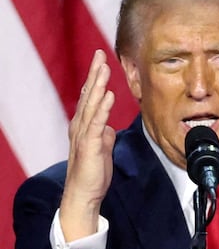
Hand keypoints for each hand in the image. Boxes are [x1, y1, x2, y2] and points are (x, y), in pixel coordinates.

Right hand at [59, 50, 115, 240]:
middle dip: (95, 74)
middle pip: (89, 95)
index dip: (96, 79)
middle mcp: (81, 126)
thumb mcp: (102, 149)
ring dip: (98, 85)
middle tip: (100, 54)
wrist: (84, 194)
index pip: (90, 98)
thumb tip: (109, 128)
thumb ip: (104, 135)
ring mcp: (84, 135)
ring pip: (91, 105)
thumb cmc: (93, 172)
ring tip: (103, 67)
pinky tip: (108, 94)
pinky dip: (102, 108)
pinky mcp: (89, 146)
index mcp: (84, 126)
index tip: (101, 62)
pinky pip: (97, 123)